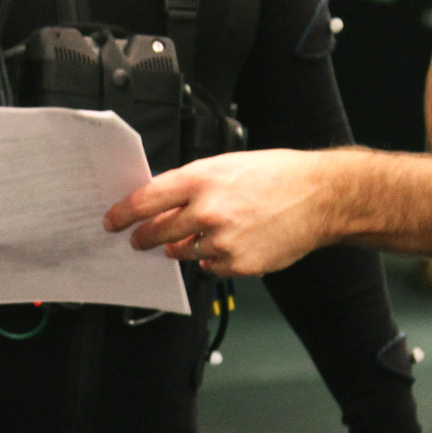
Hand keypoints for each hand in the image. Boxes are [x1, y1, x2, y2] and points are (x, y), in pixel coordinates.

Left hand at [103, 149, 343, 278]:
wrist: (318, 197)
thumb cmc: (275, 176)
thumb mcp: (226, 165)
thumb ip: (191, 184)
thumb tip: (161, 202)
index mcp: (201, 179)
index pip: (146, 199)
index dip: (123, 213)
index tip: (113, 221)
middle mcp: (208, 211)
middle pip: (158, 233)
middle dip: (145, 238)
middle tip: (141, 240)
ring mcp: (223, 241)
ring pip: (184, 252)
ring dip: (184, 247)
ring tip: (209, 232)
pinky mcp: (238, 264)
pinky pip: (211, 266)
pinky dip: (214, 258)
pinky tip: (233, 243)